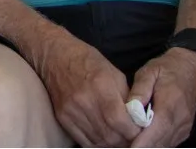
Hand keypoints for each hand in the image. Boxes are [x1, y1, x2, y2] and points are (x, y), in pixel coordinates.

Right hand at [37, 31, 142, 146]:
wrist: (54, 56)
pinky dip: (97, 144)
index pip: (120, 121)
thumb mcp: (114, 73)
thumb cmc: (88, 61)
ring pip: (98, 142)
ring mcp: (71, 111)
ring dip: (113, 144)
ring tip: (120, 139)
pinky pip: (83, 141)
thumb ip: (127, 98)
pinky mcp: (62, 118)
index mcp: (101, 86)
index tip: (141, 131)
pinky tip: (105, 139)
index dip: (134, 132)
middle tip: (133, 138)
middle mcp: (84, 101)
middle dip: (126, 141)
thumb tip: (140, 120)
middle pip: (110, 136)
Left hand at [127, 48, 195, 147]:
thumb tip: (130, 108)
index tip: (128, 147)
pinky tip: (140, 142)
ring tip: (128, 144)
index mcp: (170, 105)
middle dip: (141, 147)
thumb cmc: (166, 69)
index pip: (157, 130)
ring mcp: (184, 128)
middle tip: (122, 146)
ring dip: (148, 147)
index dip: (142, 142)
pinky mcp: (184, 131)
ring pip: (164, 146)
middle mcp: (180, 121)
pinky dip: (155, 145)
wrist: (190, 69)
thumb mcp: (148, 72)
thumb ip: (140, 90)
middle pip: (160, 143)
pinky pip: (168, 143)